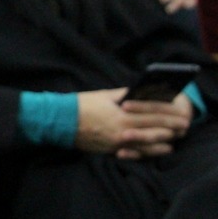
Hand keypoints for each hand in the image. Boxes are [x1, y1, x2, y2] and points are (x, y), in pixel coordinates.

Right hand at [76, 88, 191, 158]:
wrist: (62, 121)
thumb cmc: (82, 104)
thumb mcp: (104, 95)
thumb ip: (124, 95)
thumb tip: (141, 92)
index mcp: (122, 115)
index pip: (152, 116)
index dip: (169, 117)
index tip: (181, 116)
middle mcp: (122, 131)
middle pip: (153, 132)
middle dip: (170, 130)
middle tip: (182, 128)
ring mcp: (118, 143)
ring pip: (146, 146)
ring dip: (162, 143)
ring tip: (173, 140)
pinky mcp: (111, 150)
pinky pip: (135, 153)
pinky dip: (148, 152)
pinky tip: (155, 150)